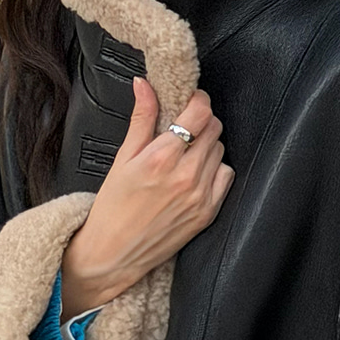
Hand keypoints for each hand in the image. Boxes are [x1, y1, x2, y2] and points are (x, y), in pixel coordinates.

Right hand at [59, 83, 233, 317]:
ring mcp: (200, 196)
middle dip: (200, 121)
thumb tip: (144, 84)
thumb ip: (141, 118)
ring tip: (185, 152)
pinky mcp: (208, 213)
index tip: (189, 100)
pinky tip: (196, 173)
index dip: (197, 100)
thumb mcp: (122, 158)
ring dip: (207, 144)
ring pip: (220, 149)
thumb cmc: (113, 207)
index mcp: (162, 158)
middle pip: (214, 128)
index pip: (200, 113)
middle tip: (183, 127)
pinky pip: (226, 176)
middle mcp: (186, 176)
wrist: (113, 254)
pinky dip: (215, 169)